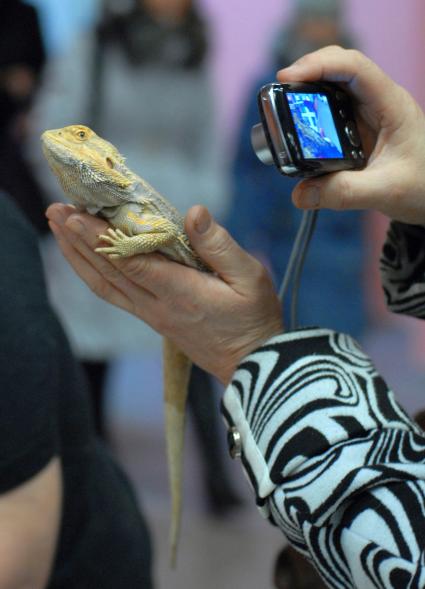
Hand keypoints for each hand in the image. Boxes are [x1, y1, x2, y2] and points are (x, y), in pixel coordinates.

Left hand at [46, 204, 282, 383]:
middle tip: (54, 210)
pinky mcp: (152, 319)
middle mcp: (157, 305)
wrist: (252, 363)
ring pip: (105, 285)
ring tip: (58, 230)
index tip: (74, 214)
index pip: (131, 261)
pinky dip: (94, 275)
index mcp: (180, 292)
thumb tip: (194, 212)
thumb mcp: (250, 277)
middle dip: (78, 239)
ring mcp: (151, 314)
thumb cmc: (255, 317)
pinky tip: (85, 261)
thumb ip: (219, 245)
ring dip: (78, 257)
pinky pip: (114, 295)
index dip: (100, 238)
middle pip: (108, 271)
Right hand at [278, 45, 424, 223]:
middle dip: (307, 72)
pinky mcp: (357, 130)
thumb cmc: (421, 187)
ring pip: (332, 86)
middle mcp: (378, 102)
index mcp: (391, 105)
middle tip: (280, 90)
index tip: (288, 76)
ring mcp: (367, 114)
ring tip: (283, 105)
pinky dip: (311, 112)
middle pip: (338, 67)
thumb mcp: (384, 191)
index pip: (354, 66)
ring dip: (307, 90)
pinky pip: (330, 110)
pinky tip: (298, 125)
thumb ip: (343, 193)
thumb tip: (300, 194)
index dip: (319, 64)